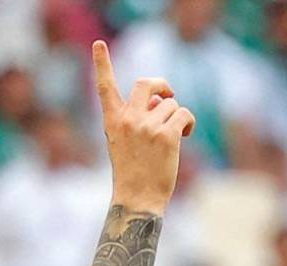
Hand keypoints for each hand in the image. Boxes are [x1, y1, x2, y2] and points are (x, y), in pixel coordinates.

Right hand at [92, 40, 194, 215]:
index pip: (104, 87)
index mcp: (113, 121)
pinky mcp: (166, 134)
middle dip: (161, 86)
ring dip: (176, 117)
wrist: (138, 199)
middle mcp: (128, 120)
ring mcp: (147, 126)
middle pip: (146, 83)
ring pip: (171, 104)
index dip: (102, 63)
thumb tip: (158, 101)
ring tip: (172, 137)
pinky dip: (188, 124)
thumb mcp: (124, 142)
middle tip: (169, 96)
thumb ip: (136, 117)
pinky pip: (184, 114)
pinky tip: (184, 136)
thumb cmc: (133, 173)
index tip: (98, 44)